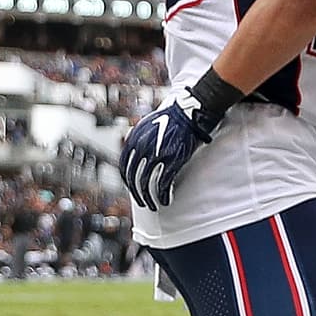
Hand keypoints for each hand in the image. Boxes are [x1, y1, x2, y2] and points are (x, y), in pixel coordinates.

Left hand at [121, 80, 230, 209]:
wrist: (190, 110)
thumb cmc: (172, 117)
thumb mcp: (148, 124)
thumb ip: (138, 138)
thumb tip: (130, 148)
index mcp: (134, 141)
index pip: (125, 168)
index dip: (128, 182)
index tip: (133, 189)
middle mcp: (142, 149)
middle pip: (135, 179)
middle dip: (138, 193)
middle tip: (143, 202)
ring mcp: (157, 155)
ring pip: (147, 184)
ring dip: (149, 198)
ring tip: (154, 204)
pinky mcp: (172, 160)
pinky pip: (163, 184)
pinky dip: (163, 195)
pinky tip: (166, 200)